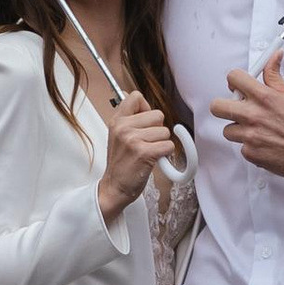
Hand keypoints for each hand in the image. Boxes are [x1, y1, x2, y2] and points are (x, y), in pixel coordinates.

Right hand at [98, 90, 177, 220]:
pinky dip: (165, 154)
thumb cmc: (120, 162)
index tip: (143, 122)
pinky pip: (168, 146)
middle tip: (145, 143)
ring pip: (165, 131)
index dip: (146, 108)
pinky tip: (153, 160)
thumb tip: (136, 97)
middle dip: (157, 129)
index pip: (136, 97)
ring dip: (161, 143)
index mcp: (117, 120)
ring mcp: (133, 140)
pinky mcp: (144, 153)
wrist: (115, 187)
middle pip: (158, 115)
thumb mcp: (117, 134)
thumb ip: (128, 117)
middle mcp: (123, 127)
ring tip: (147, 152)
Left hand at [212, 52, 283, 183]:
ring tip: (256, 129)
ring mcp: (250, 136)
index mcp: (264, 98)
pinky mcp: (251, 154)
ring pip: (228, 130)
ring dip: (239, 129)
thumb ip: (274, 76)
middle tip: (236, 108)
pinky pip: (240, 147)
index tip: (238, 85)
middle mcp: (254, 116)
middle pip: (217, 106)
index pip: (233, 78)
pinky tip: (264, 143)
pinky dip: (250, 146)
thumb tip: (274, 57)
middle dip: (224, 106)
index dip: (235, 80)